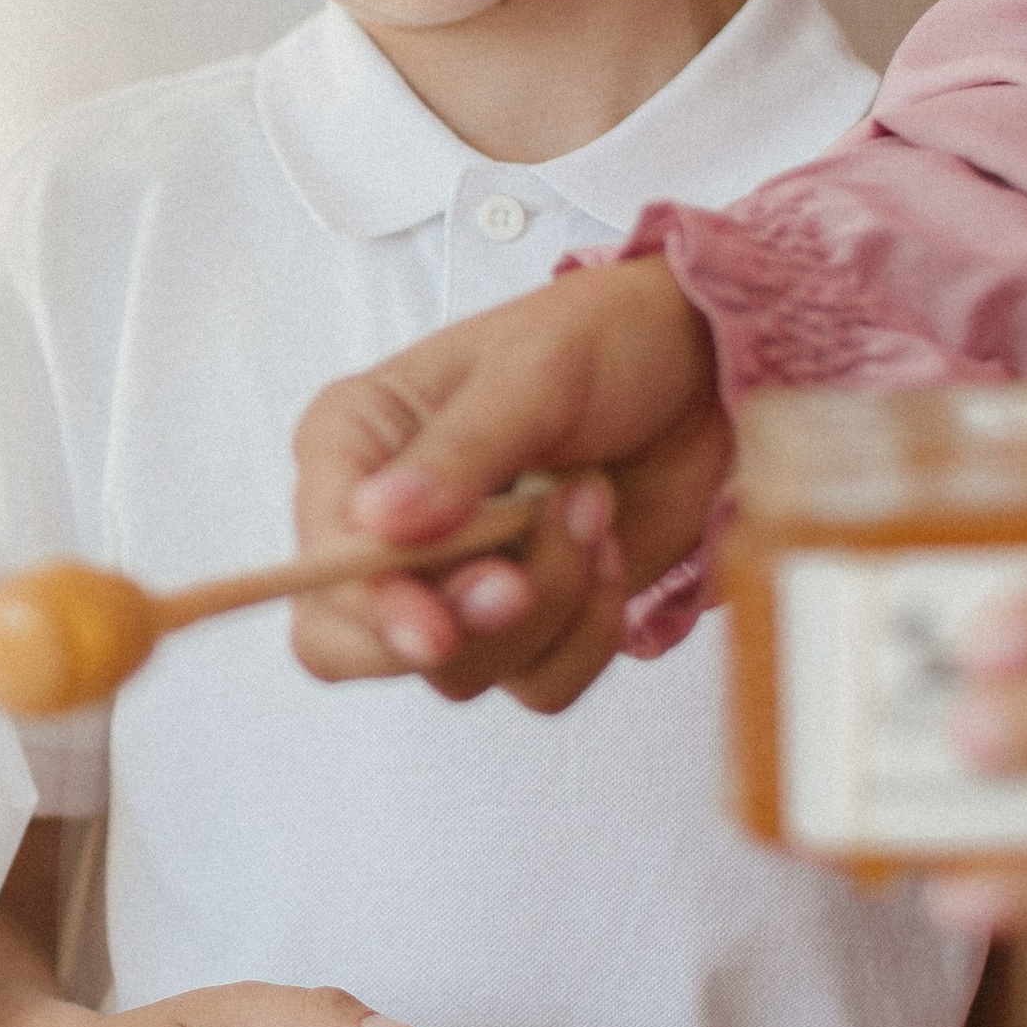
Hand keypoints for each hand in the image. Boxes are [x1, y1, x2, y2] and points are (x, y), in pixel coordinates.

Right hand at [290, 257, 727, 709]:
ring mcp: (454, 582)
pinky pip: (537, 685)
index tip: (430, 628)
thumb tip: (376, 521)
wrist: (705, 371)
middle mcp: (387, 526)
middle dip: (450, 632)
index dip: (365, 603)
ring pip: (461, 669)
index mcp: (353, 444)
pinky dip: (587, 631)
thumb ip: (456, 454)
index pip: (320, 554)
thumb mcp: (529, 375)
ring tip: (592, 505)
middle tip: (518, 587)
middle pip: (353, 645)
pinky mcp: (526, 624)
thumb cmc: (602, 341)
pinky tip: (608, 547)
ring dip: (548, 602)